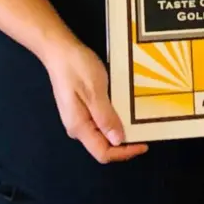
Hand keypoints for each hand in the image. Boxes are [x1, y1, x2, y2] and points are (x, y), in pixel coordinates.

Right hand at [43, 38, 147, 163]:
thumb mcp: (95, 91)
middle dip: (123, 143)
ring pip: (102, 133)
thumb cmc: (77, 68)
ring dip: (119, 130)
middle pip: (102, 145)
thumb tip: (118, 141)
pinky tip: (123, 109)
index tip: (143, 145)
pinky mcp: (81, 107)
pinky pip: (99, 120)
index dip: (124, 153)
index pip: (103, 152)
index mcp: (79, 127)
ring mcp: (78, 117)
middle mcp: (77, 127)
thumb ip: (105, 117)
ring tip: (137, 122)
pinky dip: (113, 119)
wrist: (59, 50)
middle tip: (144, 132)